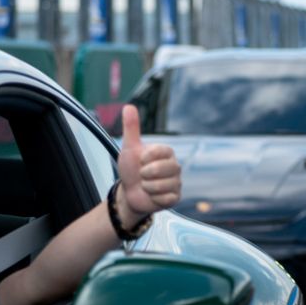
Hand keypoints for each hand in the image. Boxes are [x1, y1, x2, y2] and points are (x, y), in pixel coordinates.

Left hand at [117, 104, 181, 227]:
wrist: (130, 192)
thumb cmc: (131, 169)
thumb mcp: (129, 148)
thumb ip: (131, 128)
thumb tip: (129, 106)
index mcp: (167, 152)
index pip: (157, 152)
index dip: (144, 159)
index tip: (140, 161)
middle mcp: (175, 166)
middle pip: (160, 169)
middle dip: (144, 174)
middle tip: (142, 175)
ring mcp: (177, 182)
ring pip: (161, 185)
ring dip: (147, 187)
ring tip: (147, 185)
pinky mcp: (176, 197)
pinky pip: (165, 198)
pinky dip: (153, 198)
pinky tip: (153, 196)